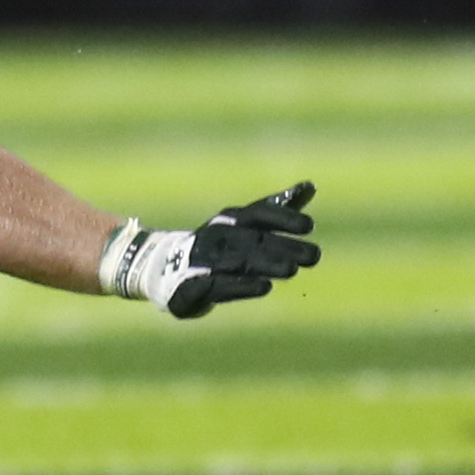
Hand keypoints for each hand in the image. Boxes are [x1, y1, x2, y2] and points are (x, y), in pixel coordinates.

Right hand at [100, 182, 320, 318]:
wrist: (160, 266)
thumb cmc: (215, 246)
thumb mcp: (245, 225)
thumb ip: (276, 208)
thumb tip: (310, 186)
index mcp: (229, 222)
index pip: (257, 214)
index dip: (282, 218)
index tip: (309, 226)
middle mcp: (215, 238)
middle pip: (252, 240)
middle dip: (283, 247)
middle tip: (314, 255)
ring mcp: (200, 261)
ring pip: (236, 261)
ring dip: (264, 264)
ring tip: (292, 270)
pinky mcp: (190, 287)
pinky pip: (215, 285)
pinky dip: (239, 285)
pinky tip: (263, 288)